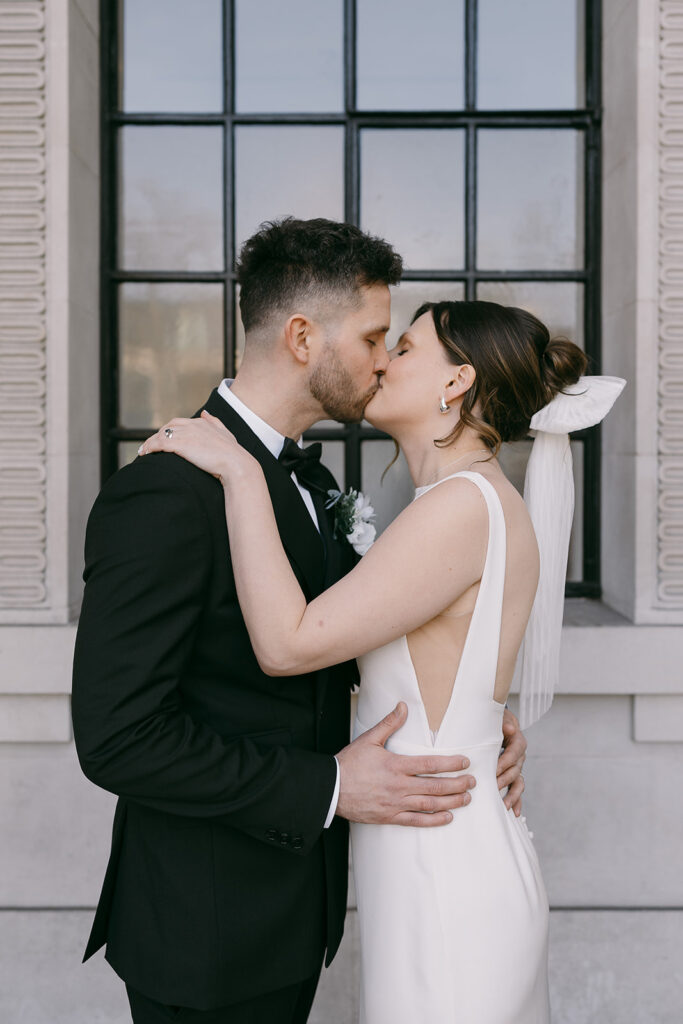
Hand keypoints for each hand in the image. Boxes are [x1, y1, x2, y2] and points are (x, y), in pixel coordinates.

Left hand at [139, 411, 258, 483]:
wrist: (236, 464)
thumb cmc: (233, 454)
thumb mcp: (225, 433)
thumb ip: (214, 422)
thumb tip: (205, 412)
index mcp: (202, 423)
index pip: (178, 423)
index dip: (169, 431)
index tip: (163, 440)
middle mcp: (192, 425)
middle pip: (168, 427)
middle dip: (157, 435)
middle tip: (150, 446)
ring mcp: (186, 434)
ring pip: (161, 435)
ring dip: (150, 442)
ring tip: (143, 451)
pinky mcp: (181, 444)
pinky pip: (159, 443)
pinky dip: (150, 447)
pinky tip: (145, 453)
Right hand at [335, 702, 475, 826]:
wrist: (331, 789)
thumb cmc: (349, 763)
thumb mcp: (369, 739)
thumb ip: (389, 724)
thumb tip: (403, 706)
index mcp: (395, 765)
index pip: (430, 763)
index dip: (451, 763)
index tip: (465, 762)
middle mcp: (399, 785)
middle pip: (435, 785)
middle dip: (457, 784)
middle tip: (473, 781)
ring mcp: (395, 803)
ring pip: (429, 804)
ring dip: (451, 802)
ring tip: (467, 798)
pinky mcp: (389, 817)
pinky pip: (416, 820)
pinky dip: (433, 820)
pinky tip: (447, 818)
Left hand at [497, 707, 526, 815]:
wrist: (498, 726)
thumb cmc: (496, 722)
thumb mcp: (499, 718)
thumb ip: (503, 722)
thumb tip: (510, 728)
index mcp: (518, 742)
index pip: (514, 753)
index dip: (505, 761)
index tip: (494, 769)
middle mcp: (520, 757)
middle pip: (515, 770)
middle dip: (504, 780)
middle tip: (493, 787)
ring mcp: (517, 768)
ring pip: (518, 783)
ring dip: (512, 795)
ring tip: (505, 806)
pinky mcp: (513, 777)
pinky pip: (517, 790)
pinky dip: (517, 801)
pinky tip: (515, 813)